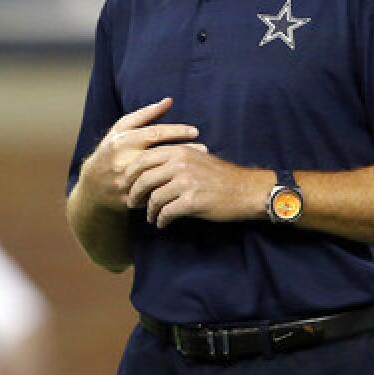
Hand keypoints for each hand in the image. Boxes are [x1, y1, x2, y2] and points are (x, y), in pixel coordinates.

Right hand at [78, 98, 199, 211]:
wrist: (93, 186)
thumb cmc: (111, 151)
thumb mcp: (122, 130)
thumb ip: (145, 115)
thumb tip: (169, 101)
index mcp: (122, 142)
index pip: (154, 133)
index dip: (177, 131)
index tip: (195, 131)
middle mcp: (123, 161)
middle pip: (160, 155)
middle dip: (184, 151)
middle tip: (204, 148)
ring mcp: (126, 182)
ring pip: (159, 176)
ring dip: (181, 170)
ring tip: (199, 165)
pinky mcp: (130, 199)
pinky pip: (155, 193)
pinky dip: (171, 187)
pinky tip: (186, 183)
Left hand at [128, 146, 267, 228]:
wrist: (247, 190)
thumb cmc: (221, 176)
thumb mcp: (197, 158)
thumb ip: (174, 160)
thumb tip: (149, 171)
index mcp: (179, 151)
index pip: (144, 159)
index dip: (131, 173)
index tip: (127, 184)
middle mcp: (179, 163)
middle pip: (144, 178)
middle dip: (134, 193)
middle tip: (131, 203)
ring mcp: (185, 182)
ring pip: (154, 198)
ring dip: (149, 210)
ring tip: (150, 216)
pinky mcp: (191, 201)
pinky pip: (166, 212)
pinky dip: (161, 220)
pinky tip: (162, 224)